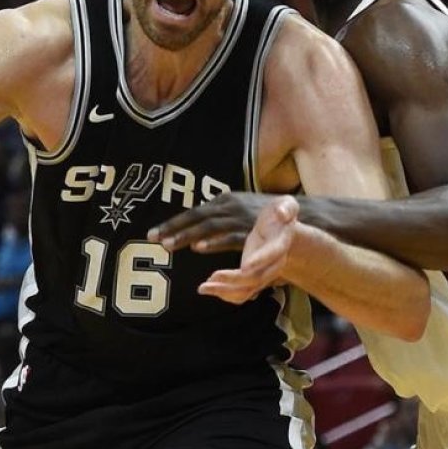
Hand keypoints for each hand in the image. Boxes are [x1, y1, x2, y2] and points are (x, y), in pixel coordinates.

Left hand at [148, 192, 275, 252]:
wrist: (295, 215)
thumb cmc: (263, 216)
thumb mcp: (238, 209)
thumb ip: (219, 216)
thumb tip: (196, 228)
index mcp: (224, 200)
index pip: (193, 212)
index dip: (172, 222)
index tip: (153, 233)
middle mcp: (229, 206)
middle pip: (195, 218)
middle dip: (172, 228)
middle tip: (152, 238)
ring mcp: (239, 218)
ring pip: (208, 227)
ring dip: (186, 235)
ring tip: (167, 244)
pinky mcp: (250, 231)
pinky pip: (228, 237)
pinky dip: (213, 242)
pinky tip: (198, 248)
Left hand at [197, 196, 298, 303]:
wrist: (284, 232)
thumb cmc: (281, 215)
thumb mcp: (287, 205)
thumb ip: (287, 208)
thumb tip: (282, 213)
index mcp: (280, 244)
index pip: (273, 253)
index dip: (260, 260)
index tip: (245, 267)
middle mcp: (273, 263)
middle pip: (256, 277)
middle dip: (234, 279)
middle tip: (213, 277)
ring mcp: (263, 273)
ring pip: (246, 290)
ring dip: (224, 291)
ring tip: (203, 287)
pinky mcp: (252, 276)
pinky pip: (239, 292)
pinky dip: (224, 293)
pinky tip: (207, 287)